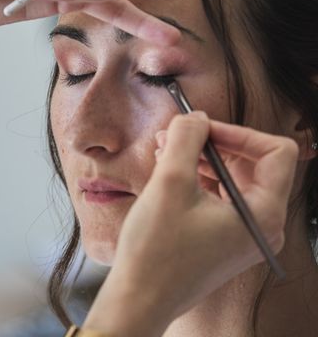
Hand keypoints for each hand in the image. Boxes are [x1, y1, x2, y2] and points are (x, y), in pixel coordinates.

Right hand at [83, 112, 297, 336]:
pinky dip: (196, 177)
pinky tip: (167, 169)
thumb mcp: (170, 184)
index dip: (240, 133)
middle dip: (214, 142)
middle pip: (253, 162)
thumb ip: (186, 139)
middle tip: (178, 134)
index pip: (276, 152)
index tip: (203, 130)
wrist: (139, 298)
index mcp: (263, 213)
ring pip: (232, 177)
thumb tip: (195, 117)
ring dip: (200, 157)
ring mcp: (243, 232)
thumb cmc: (157, 252)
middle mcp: (261, 224)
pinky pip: (219, 195)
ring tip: (165, 149)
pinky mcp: (223, 237)